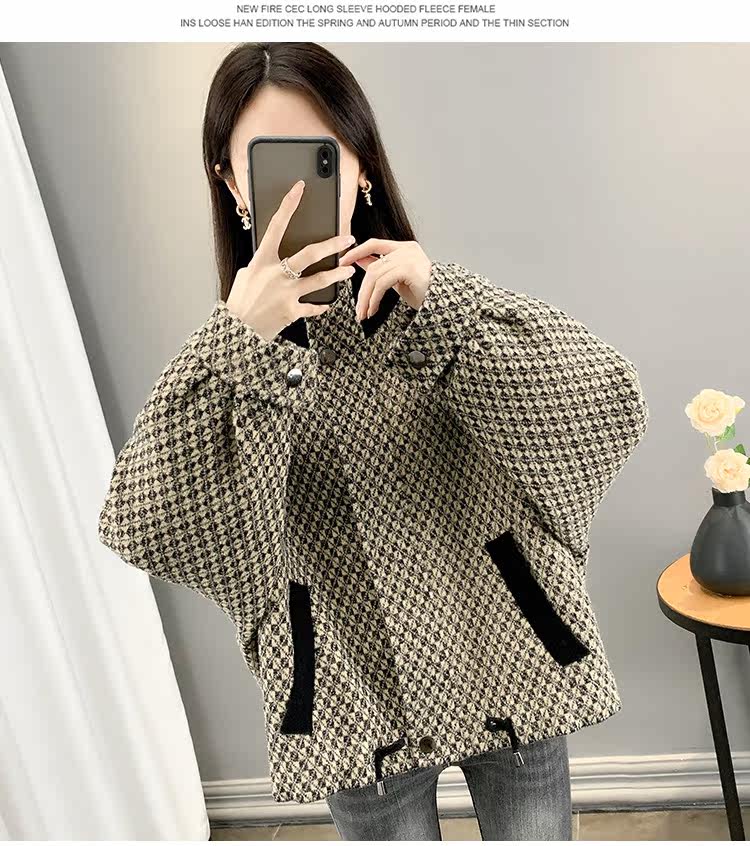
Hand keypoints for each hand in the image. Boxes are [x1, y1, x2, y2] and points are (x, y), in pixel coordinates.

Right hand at [226, 179, 355, 340]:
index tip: (298, 189)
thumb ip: (263, 265)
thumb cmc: (240, 302)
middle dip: (332, 244)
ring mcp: (285, 293)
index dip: (288, 205)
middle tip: (348, 239)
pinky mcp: (291, 312)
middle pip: (310, 253)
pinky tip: (328, 304)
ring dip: (338, 274)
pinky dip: (322, 306)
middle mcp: (275, 274)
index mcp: (261, 260)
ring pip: (319, 279)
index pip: (276, 226)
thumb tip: (276, 260)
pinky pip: (313, 306)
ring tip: (349, 270)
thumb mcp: (246, 276)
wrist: (236, 330)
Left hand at [337, 239, 431, 320]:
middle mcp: (406, 249)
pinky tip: (374, 309)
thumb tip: (358, 260)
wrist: (442, 303)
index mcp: (404, 248)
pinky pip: (382, 283)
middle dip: (362, 290)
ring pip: (375, 275)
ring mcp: (409, 258)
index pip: (374, 243)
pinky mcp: (409, 269)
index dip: (356, 251)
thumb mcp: (396, 279)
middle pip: (373, 266)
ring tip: (365, 313)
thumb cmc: (423, 292)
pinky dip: (374, 299)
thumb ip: (379, 268)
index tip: (342, 262)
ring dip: (366, 298)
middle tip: (357, 308)